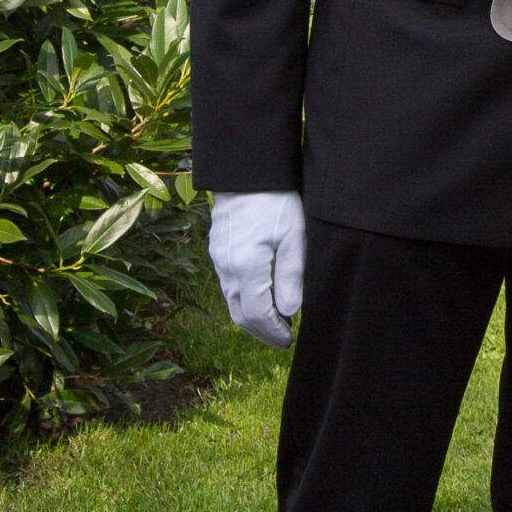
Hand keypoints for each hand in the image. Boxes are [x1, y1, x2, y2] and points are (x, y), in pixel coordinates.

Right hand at [208, 191, 305, 347]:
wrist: (246, 172)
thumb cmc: (275, 200)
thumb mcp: (294, 236)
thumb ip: (291, 276)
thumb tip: (289, 312)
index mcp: (246, 266)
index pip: (256, 314)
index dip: (273, 332)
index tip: (290, 340)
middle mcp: (227, 266)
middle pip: (240, 314)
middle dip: (261, 331)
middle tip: (284, 338)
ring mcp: (219, 258)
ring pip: (232, 301)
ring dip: (252, 317)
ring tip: (277, 321)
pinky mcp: (218, 250)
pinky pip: (228, 285)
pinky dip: (244, 299)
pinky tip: (262, 297)